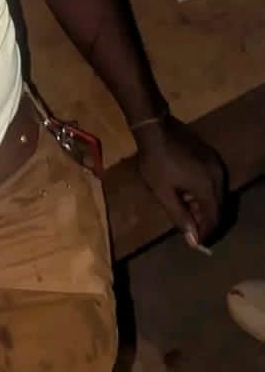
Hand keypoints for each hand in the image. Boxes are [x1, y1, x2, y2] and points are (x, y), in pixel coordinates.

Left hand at [135, 116, 225, 245]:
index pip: (214, 218)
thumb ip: (180, 217)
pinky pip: (213, 181)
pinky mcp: (210, 156)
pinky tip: (188, 193)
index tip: (194, 242)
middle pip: (217, 206)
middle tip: (189, 228)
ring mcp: (215, 164)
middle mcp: (218, 176)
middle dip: (204, 220)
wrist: (155, 129)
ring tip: (186, 210)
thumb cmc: (156, 162)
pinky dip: (204, 192)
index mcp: (208, 187)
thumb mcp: (163, 193)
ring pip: (216, 194)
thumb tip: (193, 240)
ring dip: (203, 205)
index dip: (205, 232)